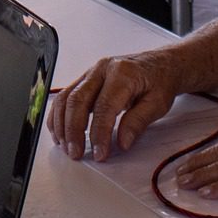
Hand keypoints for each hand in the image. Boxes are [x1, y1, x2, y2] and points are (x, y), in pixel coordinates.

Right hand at [47, 48, 187, 161]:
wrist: (159, 64)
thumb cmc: (159, 82)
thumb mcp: (157, 104)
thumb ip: (138, 122)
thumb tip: (121, 143)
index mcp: (122, 74)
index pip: (104, 107)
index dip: (99, 133)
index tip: (99, 153)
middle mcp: (102, 69)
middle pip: (78, 100)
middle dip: (73, 130)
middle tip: (76, 153)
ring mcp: (91, 72)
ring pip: (66, 97)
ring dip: (62, 124)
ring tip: (66, 146)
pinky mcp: (85, 79)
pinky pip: (65, 96)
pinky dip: (59, 115)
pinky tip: (60, 132)